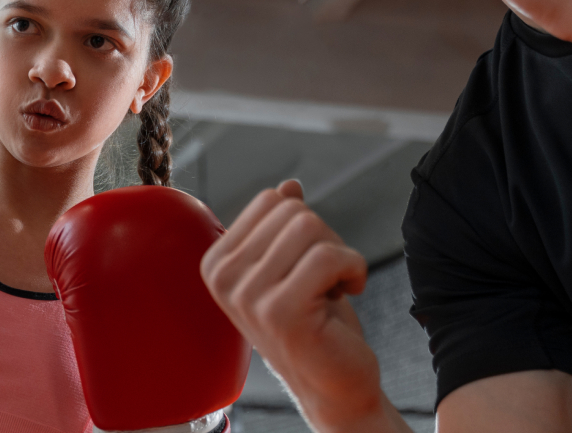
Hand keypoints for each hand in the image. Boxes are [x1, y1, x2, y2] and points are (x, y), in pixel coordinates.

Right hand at [200, 180, 385, 428]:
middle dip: (326, 238)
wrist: (334, 384)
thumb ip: (283, 227)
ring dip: (341, 254)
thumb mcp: (293, 268)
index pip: (270, 201)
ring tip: (335, 286)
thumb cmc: (316, 326)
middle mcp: (223, 279)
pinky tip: (350, 291)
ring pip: (310, 227)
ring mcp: (247, 296)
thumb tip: (288, 186)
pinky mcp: (279, 311)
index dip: (304, 224)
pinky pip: (328, 256)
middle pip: (293, 211)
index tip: (308, 264)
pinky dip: (354, 268)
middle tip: (327, 277)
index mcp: (217, 263)